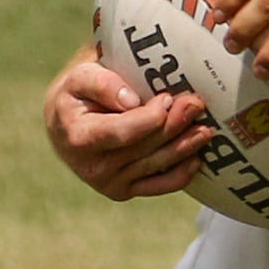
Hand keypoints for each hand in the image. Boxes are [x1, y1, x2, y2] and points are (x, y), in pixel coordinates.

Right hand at [44, 49, 213, 201]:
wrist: (63, 124)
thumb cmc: (75, 93)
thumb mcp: (79, 77)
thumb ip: (101, 83)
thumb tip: (132, 101)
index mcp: (79, 137)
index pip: (122, 132)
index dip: (150, 118)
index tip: (167, 98)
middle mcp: (93, 167)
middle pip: (145, 148)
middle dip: (174, 125)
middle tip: (196, 104)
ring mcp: (110, 183)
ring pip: (157, 165)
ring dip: (185, 147)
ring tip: (205, 129)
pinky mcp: (123, 191)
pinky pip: (159, 186)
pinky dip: (181, 174)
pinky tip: (197, 158)